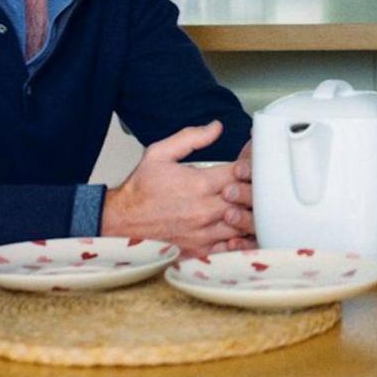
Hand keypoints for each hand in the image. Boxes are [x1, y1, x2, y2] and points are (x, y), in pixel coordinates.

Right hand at [102, 122, 254, 255]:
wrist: (121, 220)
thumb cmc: (141, 188)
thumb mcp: (160, 153)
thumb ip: (191, 138)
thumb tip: (216, 127)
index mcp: (198, 184)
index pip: (240, 173)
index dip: (250, 166)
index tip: (249, 164)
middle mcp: (204, 210)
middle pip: (248, 200)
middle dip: (255, 191)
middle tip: (255, 184)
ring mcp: (203, 232)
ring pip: (243, 225)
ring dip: (249, 214)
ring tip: (248, 206)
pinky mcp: (199, 249)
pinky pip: (231, 247)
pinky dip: (239, 238)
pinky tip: (238, 228)